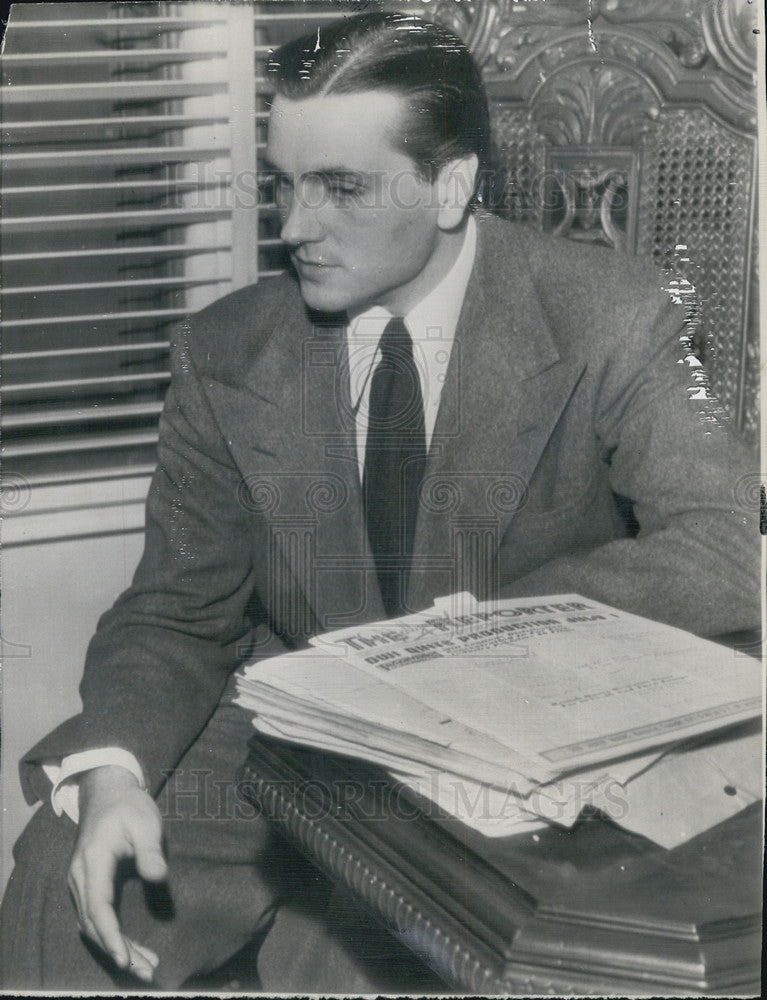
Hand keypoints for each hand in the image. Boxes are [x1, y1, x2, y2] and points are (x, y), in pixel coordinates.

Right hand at [68, 765, 167, 981]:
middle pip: (94, 924)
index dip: (111, 936)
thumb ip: (150, 850)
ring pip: (92, 925)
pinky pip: (95, 918)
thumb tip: (159, 877)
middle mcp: (79, 876)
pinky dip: (111, 936)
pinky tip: (131, 949)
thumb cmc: (129, 806)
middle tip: (148, 971)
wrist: (107, 793)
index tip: (126, 960)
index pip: (98, 907)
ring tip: (145, 966)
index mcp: (93, 860)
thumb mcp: (145, 821)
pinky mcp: (86, 886)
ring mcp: (80, 883)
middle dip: (119, 951)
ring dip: (116, 948)